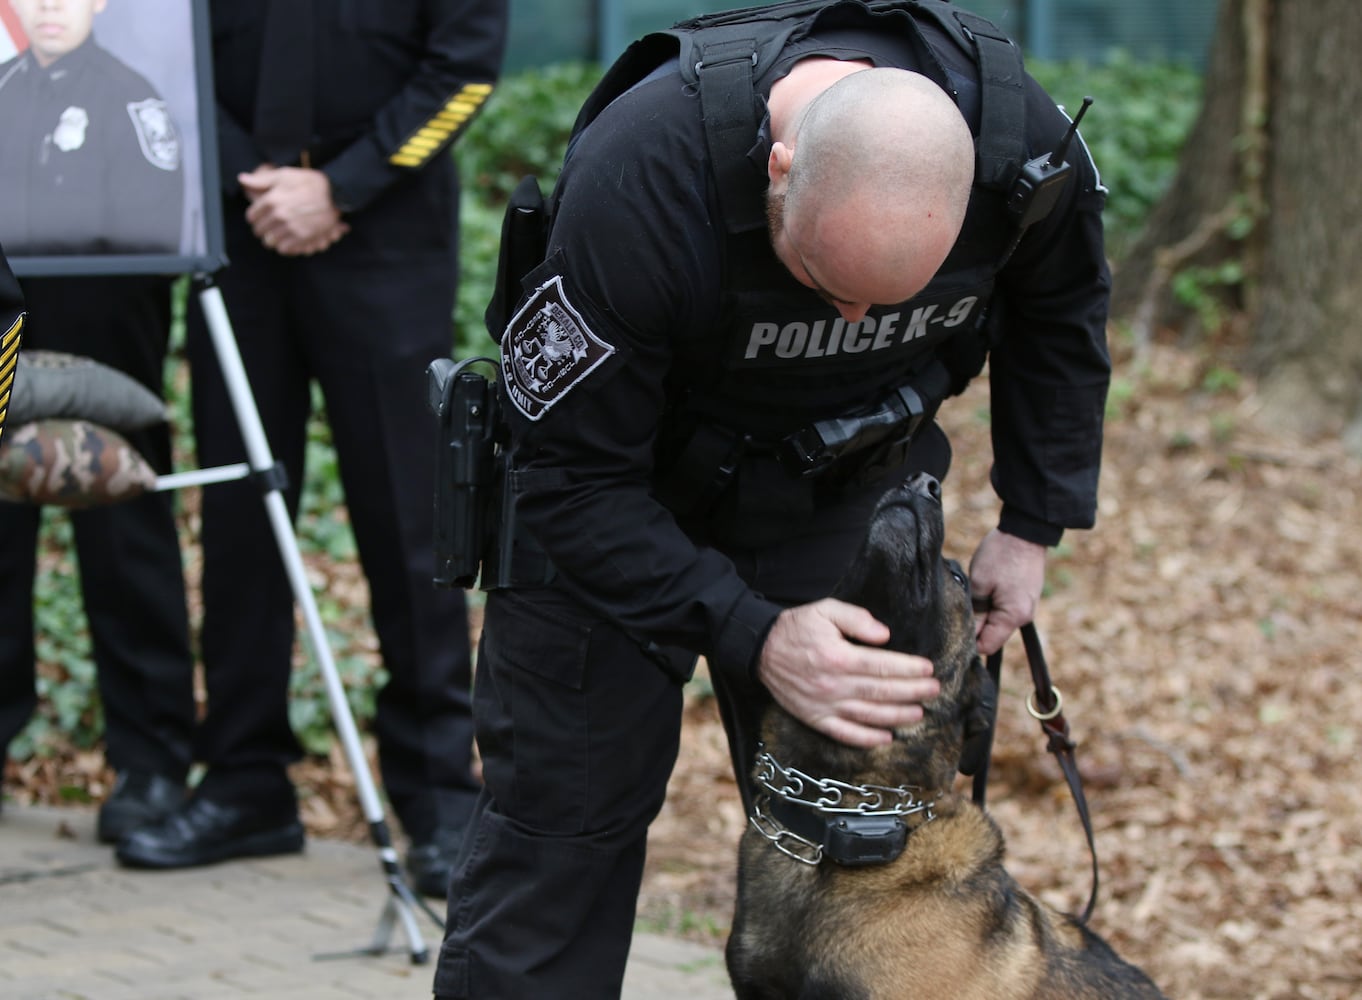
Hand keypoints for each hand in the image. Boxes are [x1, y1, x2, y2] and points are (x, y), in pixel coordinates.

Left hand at [239, 165, 349, 255]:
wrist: (335, 194)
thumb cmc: (309, 183)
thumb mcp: (284, 175)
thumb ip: (261, 180)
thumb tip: (242, 179)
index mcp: (271, 200)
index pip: (251, 216)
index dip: (255, 216)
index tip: (261, 216)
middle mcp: (279, 215)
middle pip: (259, 230)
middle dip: (262, 228)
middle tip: (270, 225)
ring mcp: (290, 228)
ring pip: (270, 241)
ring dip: (272, 238)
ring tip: (278, 233)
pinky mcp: (302, 238)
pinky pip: (284, 249)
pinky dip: (284, 246)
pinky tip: (288, 239)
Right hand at [756, 598, 939, 747]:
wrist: (759, 648)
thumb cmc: (796, 627)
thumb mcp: (826, 610)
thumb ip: (857, 619)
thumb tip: (885, 636)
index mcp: (838, 657)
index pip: (882, 666)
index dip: (909, 668)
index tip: (928, 669)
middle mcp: (833, 685)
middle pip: (881, 692)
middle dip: (912, 692)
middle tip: (934, 691)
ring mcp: (823, 705)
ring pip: (868, 715)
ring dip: (897, 716)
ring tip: (919, 713)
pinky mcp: (814, 718)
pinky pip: (844, 734)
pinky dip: (867, 739)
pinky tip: (886, 738)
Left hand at [968, 528, 1046, 654]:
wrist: (1025, 532)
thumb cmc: (1001, 555)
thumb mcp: (979, 583)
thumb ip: (973, 611)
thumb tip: (966, 631)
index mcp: (1013, 617)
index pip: (987, 645)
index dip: (968, 642)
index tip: (953, 628)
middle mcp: (1024, 617)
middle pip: (992, 634)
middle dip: (975, 626)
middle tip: (958, 609)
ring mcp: (1026, 607)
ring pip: (997, 621)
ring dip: (982, 613)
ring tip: (973, 594)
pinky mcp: (1024, 597)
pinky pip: (1004, 609)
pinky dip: (991, 604)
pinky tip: (983, 589)